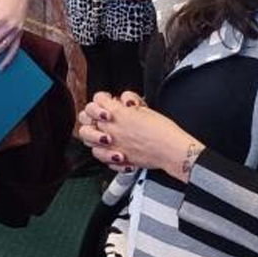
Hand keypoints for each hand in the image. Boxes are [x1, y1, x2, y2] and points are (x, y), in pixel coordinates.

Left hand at [77, 92, 203, 181]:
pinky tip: (113, 149)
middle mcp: (110, 128)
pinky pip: (99, 155)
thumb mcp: (146, 109)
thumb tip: (125, 101)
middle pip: (85, 117)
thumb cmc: (163, 131)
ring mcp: (110, 144)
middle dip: (92, 114)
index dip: (103, 98)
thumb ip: (131, 103)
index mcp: (117, 113)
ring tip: (104, 133)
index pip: (98, 98)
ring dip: (93, 134)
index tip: (109, 100)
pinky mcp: (116, 158)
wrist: (172, 151)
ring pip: (86, 138)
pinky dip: (104, 152)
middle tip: (102, 116)